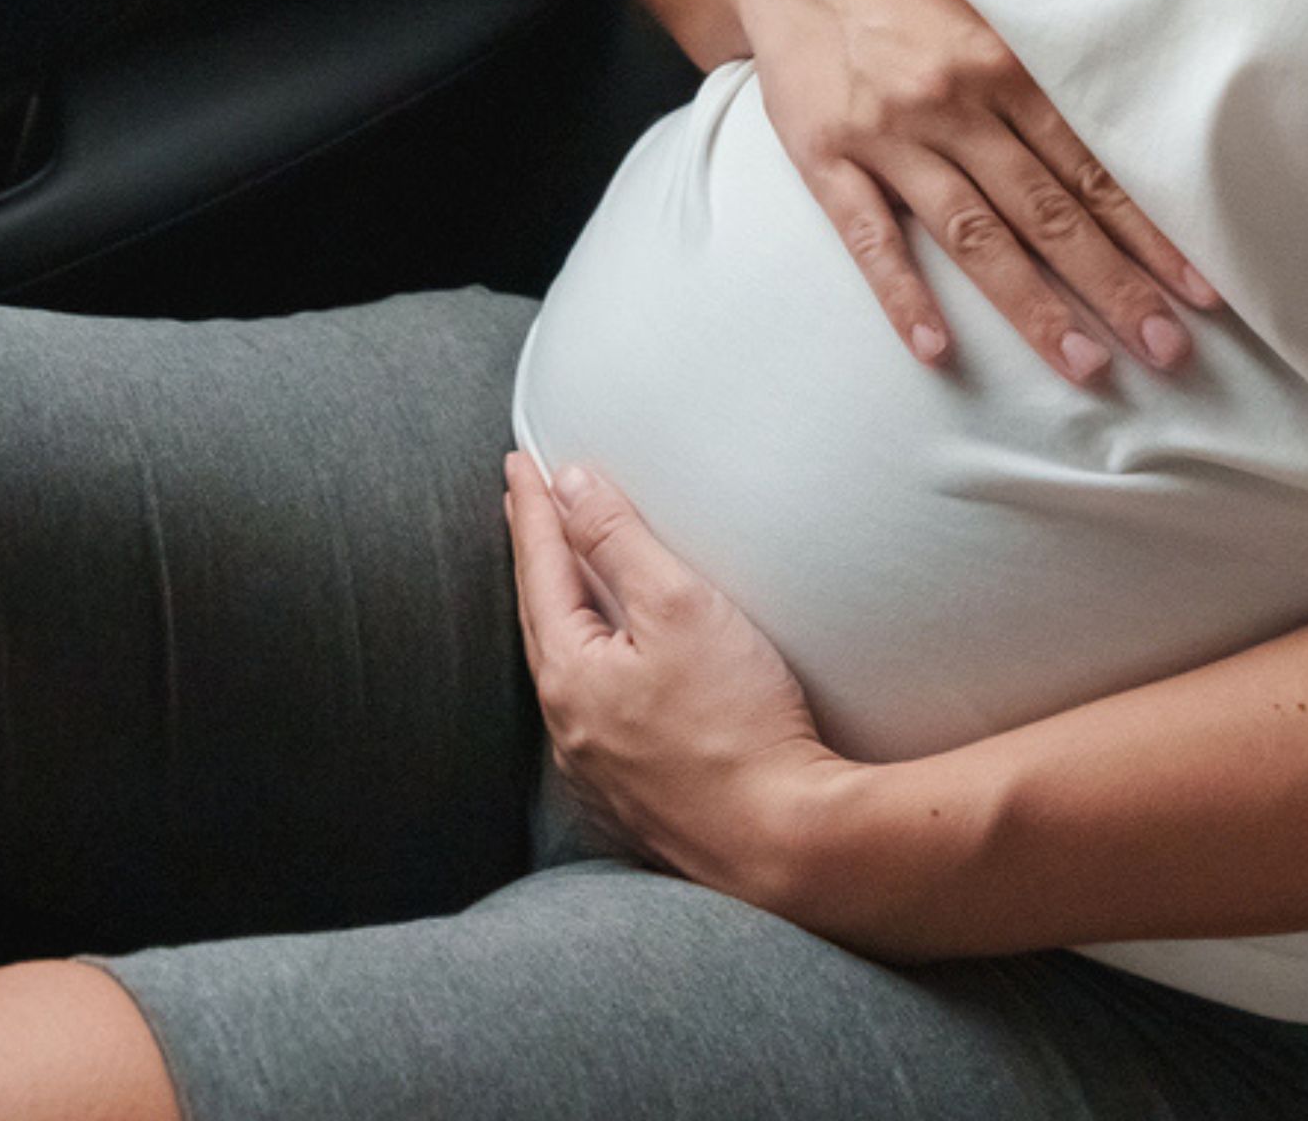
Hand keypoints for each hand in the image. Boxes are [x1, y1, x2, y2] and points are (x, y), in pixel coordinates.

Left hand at [503, 451, 855, 900]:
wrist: (787, 843)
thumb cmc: (739, 725)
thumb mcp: (681, 605)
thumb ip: (619, 539)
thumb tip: (569, 486)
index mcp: (569, 675)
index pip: (540, 567)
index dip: (531, 509)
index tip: (520, 464)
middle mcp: (570, 728)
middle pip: (543, 622)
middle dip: (537, 560)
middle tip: (529, 509)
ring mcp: (600, 771)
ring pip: (567, 674)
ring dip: (562, 618)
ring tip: (567, 580)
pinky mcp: (637, 799)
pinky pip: (598, 718)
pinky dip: (597, 674)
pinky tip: (616, 673)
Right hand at [727, 0, 1218, 385]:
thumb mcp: (988, 10)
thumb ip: (1045, 75)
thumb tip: (1134, 134)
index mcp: (1007, 65)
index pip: (1094, 167)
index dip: (1151, 233)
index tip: (1202, 288)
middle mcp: (956, 103)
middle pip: (1048, 211)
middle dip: (1114, 285)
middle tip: (1168, 349)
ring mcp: (889, 134)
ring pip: (974, 235)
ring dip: (1032, 305)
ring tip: (1085, 366)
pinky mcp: (825, 157)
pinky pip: (868, 236)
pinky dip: (902, 295)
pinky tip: (935, 349)